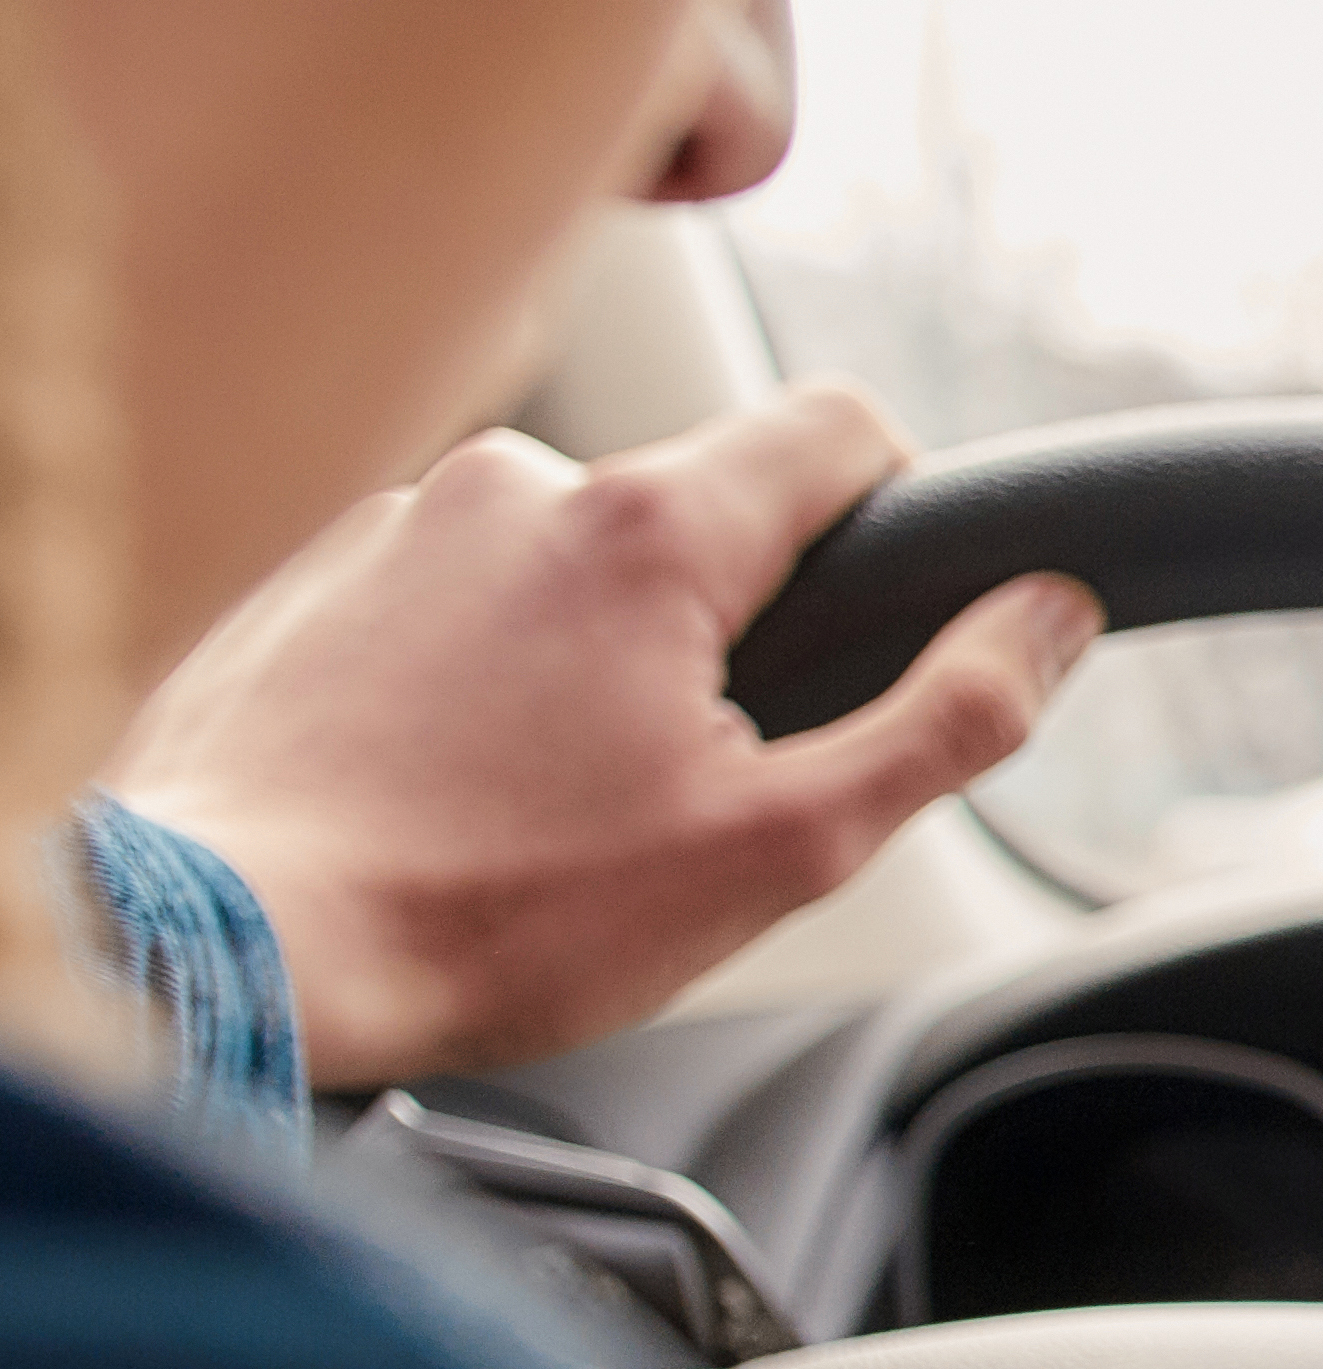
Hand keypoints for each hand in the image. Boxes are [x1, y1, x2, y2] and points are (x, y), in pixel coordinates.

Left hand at [104, 386, 1091, 1088]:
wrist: (227, 942)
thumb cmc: (496, 913)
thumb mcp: (784, 844)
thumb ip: (950, 717)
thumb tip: (1050, 616)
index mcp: (654, 527)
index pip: (842, 426)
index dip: (901, 509)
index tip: (885, 616)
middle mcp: (521, 482)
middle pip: (703, 509)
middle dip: (731, 625)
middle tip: (695, 777)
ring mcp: (400, 522)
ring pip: (571, 559)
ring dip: (594, 653)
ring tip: (547, 804)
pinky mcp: (312, 578)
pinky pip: (452, 596)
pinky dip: (477, 673)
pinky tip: (450, 789)